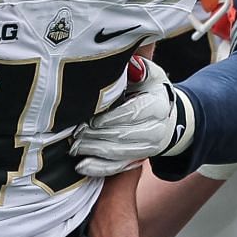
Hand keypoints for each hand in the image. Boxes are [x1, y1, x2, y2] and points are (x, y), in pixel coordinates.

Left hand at [73, 57, 194, 176]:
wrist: (164, 116)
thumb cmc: (149, 90)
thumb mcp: (149, 75)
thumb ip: (138, 69)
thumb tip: (132, 67)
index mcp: (158, 106)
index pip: (133, 113)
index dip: (111, 118)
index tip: (90, 118)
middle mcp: (157, 131)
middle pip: (122, 135)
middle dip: (95, 134)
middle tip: (74, 132)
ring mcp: (147, 149)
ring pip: (117, 153)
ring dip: (93, 150)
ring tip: (73, 145)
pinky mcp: (137, 161)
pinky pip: (117, 167)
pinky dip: (98, 168)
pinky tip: (81, 165)